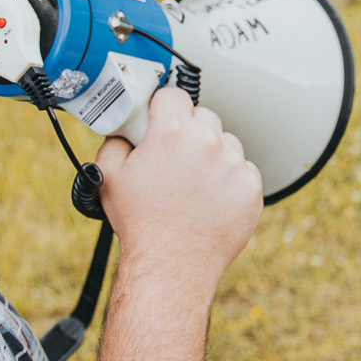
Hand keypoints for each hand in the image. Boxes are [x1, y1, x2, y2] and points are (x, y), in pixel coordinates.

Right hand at [95, 88, 261, 294]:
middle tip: (176, 157)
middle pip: (203, 116)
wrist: (172, 265)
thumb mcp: (109, 177)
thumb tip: (124, 131)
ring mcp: (233, 164)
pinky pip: (243, 170)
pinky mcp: (251, 187)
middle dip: (190, 131)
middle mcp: (207, 143)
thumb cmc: (142, 225)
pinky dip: (230, 180)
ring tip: (193, 184)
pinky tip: (210, 199)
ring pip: (226, 143)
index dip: (164, 108)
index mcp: (172, 133)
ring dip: (213, 154)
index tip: (162, 118)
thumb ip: (115, 142)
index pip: (174, 95)